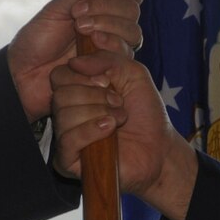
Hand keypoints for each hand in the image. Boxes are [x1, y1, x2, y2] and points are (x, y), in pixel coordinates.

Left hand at [8, 0, 143, 119]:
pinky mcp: (110, 73)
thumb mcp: (54, 11)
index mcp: (100, 10)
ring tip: (81, 32)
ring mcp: (112, 52)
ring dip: (109, 28)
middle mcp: (111, 30)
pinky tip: (86, 53)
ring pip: (133, 35)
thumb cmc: (36, 42)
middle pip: (132, 12)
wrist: (23, 75)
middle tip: (78, 16)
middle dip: (107, 10)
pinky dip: (107, 52)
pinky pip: (124, 60)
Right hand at [50, 52, 197, 219]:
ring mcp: (66, 136)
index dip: (83, 75)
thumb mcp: (133, 74)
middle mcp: (67, 112)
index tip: (107, 81)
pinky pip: (67, 139)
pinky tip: (109, 130)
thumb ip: (108, 58)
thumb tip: (75, 61)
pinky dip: (91, 130)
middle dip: (95, 96)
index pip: (59, 75)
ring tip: (119, 119)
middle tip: (117, 102)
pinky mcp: (68, 160)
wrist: (159, 148)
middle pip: (60, 94)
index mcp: (76, 90)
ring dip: (99, 113)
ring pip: (64, 115)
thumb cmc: (145, 112)